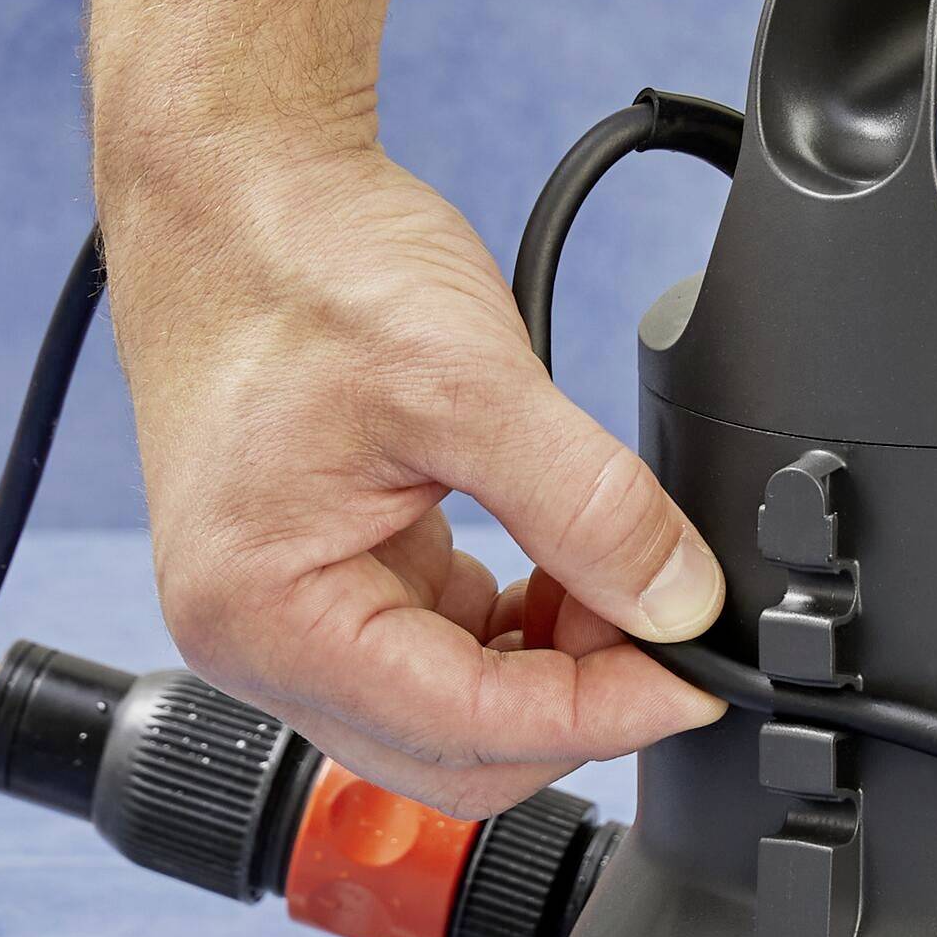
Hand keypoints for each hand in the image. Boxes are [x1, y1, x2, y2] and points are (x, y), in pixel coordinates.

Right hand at [100, 130, 723, 818]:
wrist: (237, 185)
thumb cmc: (298, 263)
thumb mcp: (468, 380)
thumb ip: (588, 507)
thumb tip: (682, 604)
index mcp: (264, 616)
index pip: (464, 731)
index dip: (603, 714)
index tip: (699, 676)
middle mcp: (261, 641)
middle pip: (458, 751)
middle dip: (579, 700)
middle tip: (669, 617)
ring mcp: (296, 616)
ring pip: (460, 712)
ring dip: (557, 666)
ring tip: (624, 572)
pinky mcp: (336, 577)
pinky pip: (448, 651)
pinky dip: (526, 628)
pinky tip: (574, 568)